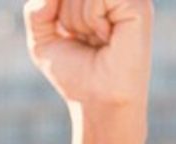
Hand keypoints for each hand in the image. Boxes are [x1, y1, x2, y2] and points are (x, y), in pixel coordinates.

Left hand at [25, 0, 152, 107]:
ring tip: (97, 40)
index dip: (56, 6)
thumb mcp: (42, 39)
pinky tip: (107, 37)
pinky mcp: (138, 6)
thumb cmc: (75, 74)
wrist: (97, 102)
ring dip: (77, 19)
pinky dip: (91, 19)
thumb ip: (37, 9)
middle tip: (85, 38)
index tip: (71, 32)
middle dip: (65, 13)